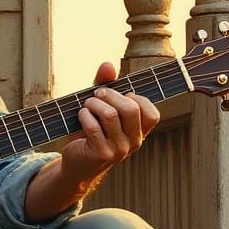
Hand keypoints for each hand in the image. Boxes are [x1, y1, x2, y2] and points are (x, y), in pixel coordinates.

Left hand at [59, 62, 160, 184]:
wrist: (77, 163)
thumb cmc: (91, 132)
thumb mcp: (101, 108)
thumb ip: (106, 86)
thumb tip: (108, 65)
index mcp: (140, 133)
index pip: (152, 114)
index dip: (136, 99)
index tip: (120, 96)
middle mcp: (134, 143)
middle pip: (130, 109)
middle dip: (110, 95)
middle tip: (96, 94)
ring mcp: (119, 150)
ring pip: (109, 115)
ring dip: (93, 104)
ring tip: (87, 104)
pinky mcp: (101, 154)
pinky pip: (93, 127)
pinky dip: (84, 115)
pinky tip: (81, 115)